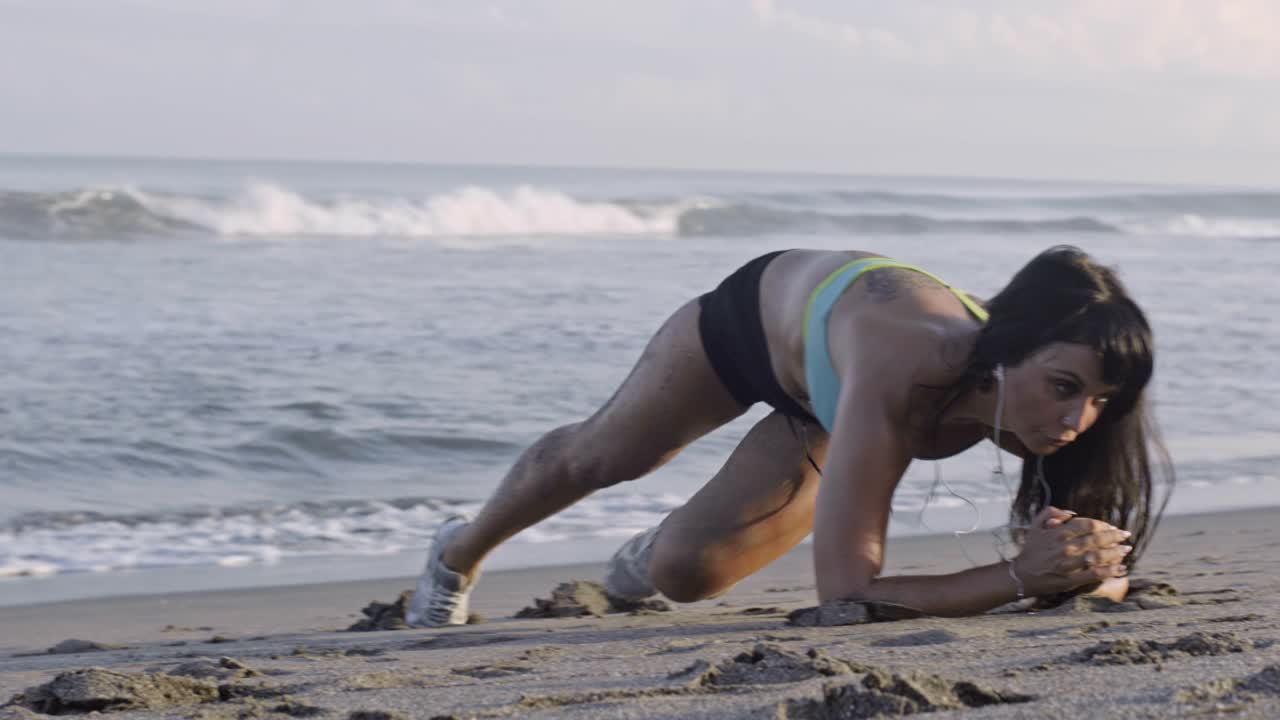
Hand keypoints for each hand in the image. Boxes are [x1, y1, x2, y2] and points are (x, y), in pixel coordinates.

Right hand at [1012, 506, 1131, 595]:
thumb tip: (1071, 513)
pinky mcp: (1070, 580)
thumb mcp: (1036, 526)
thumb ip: (1050, 513)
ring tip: (1126, 550)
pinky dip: (1110, 571)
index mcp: (1058, 532)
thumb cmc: (1031, 549)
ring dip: (1115, 553)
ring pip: (1097, 556)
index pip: (1087, 525)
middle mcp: (1064, 547)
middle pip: (1096, 539)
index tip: (1113, 526)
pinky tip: (1121, 568)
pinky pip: (1094, 574)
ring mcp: (1068, 564)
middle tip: (1126, 536)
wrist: (1021, 575)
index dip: (1103, 525)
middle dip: (1114, 537)